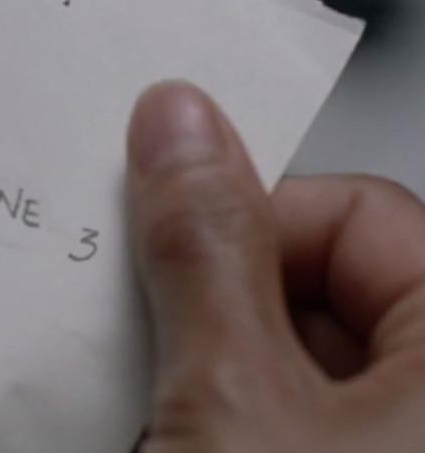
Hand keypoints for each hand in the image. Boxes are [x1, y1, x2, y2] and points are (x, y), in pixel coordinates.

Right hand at [127, 81, 424, 451]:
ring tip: (161, 419)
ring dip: (217, 377)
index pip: (357, 212)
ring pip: (304, 370)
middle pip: (326, 291)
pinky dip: (234, 429)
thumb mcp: (231, 400)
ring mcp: (404, 445)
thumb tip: (180, 129)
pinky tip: (177, 444)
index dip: (247, 225)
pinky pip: (300, 430)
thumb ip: (204, 254)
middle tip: (153, 349)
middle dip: (220, 309)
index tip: (168, 255)